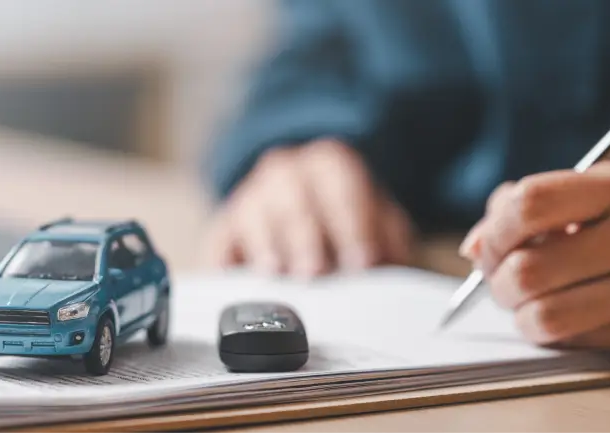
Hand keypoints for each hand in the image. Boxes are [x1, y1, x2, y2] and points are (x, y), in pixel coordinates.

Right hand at [203, 139, 413, 276]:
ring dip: (265, 245)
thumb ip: (388, 239)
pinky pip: (219, 244)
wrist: (303, 207)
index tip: (362, 260)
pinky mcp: (224, 229)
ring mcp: (249, 198)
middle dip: (304, 236)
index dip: (353, 223)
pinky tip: (237, 281)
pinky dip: (225, 263)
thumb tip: (390, 266)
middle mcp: (284, 172)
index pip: (341, 184)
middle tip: (315, 270)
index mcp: (328, 164)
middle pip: (292, 198)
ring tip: (275, 272)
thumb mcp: (377, 222)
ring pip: (252, 214)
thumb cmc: (344, 221)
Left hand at [461, 162, 609, 354]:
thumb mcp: (597, 191)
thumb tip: (474, 247)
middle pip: (529, 270)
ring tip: (530, 303)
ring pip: (547, 317)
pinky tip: (568, 313)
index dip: (494, 231)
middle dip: (499, 283)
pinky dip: (555, 333)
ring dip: (522, 316)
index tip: (489, 245)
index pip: (531, 204)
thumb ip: (528, 207)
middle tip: (504, 281)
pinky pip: (575, 342)